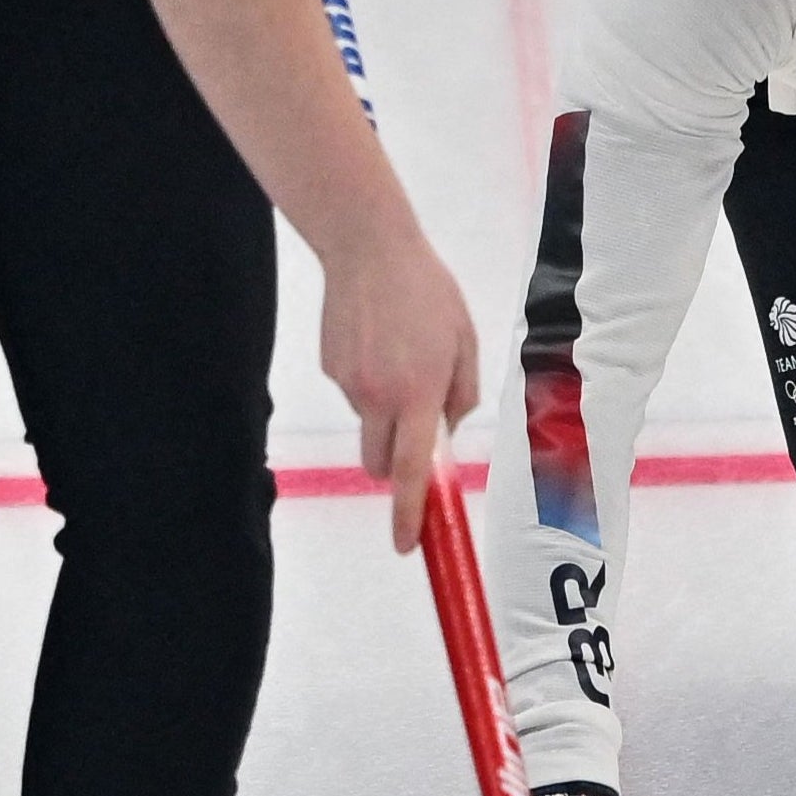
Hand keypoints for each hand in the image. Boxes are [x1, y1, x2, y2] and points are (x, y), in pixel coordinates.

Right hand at [314, 213, 480, 548]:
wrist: (369, 249)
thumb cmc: (427, 292)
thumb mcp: (464, 341)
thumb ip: (461, 394)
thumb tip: (447, 430)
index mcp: (417, 394)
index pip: (413, 472)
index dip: (409, 514)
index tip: (406, 545)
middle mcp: (378, 397)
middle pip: (380, 464)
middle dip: (398, 466)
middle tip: (417, 432)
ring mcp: (348, 384)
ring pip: (369, 424)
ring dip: (387, 412)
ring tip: (403, 354)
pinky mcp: (331, 368)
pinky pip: (355, 391)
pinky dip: (370, 381)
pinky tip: (380, 339)